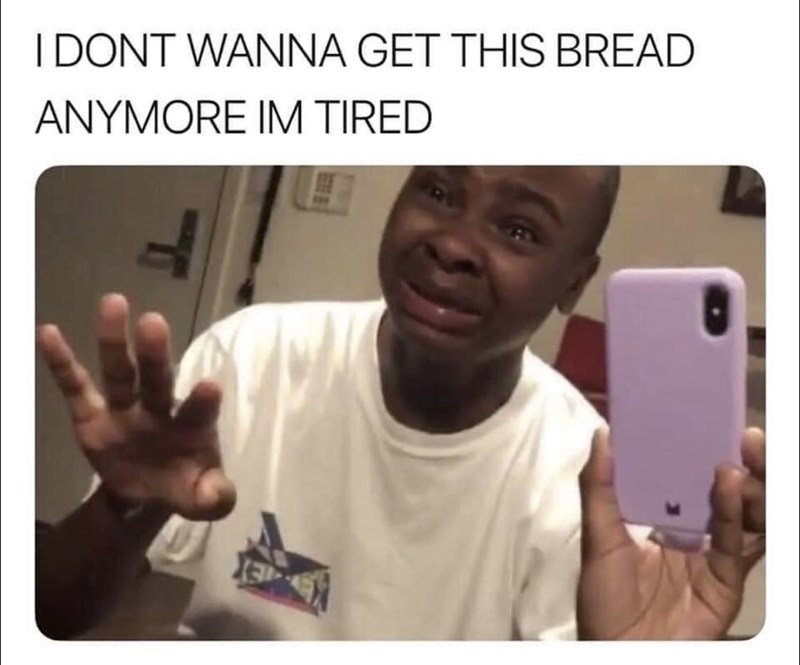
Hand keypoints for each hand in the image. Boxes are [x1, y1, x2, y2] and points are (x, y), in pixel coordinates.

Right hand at [37, 294, 235, 520]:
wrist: (147, 491)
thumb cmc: (185, 483)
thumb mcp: (202, 498)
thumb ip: (214, 498)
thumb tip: (215, 499)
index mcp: (192, 426)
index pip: (198, 412)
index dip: (203, 402)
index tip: (210, 387)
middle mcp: (159, 408)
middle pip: (157, 379)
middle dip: (155, 354)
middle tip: (153, 322)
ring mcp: (124, 408)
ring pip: (119, 372)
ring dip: (114, 341)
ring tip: (113, 302)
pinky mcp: (91, 415)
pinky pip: (75, 386)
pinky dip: (60, 361)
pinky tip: (48, 332)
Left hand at [577, 428, 764, 639]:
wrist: (621, 652)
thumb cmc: (605, 599)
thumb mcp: (597, 537)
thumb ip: (599, 487)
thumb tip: (602, 435)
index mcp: (663, 524)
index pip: (688, 481)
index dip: (700, 453)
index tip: (707, 421)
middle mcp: (694, 537)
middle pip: (726, 495)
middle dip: (739, 462)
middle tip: (743, 432)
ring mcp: (714, 558)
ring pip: (745, 515)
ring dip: (748, 484)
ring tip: (741, 454)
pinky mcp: (728, 582)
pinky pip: (740, 544)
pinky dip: (739, 514)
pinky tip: (731, 485)